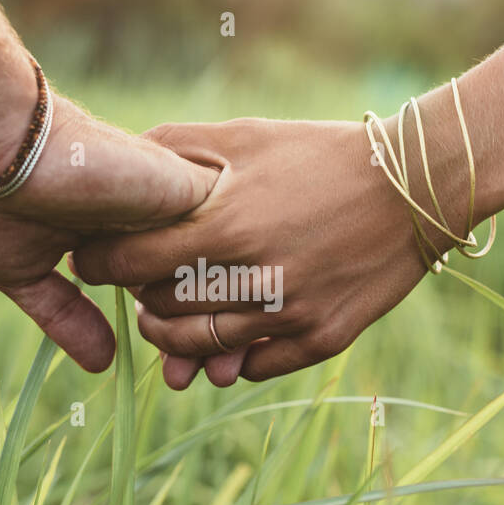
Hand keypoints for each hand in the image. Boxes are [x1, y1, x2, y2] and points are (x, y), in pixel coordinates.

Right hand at [0, 96, 217, 371]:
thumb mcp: (23, 269)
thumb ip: (64, 314)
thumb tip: (101, 364)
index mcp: (112, 232)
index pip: (159, 288)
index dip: (174, 335)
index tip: (178, 378)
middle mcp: (146, 217)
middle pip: (196, 280)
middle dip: (210, 334)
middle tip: (209, 379)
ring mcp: (167, 201)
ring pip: (218, 262)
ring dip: (226, 315)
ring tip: (223, 368)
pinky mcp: (184, 186)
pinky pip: (229, 236)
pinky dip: (232, 282)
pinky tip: (234, 324)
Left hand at [71, 118, 435, 387]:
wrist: (414, 188)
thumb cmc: (320, 155)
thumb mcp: (248, 136)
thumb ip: (177, 147)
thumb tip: (121, 164)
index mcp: (229, 223)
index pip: (129, 263)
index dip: (98, 264)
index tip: (89, 259)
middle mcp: (257, 277)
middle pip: (160, 312)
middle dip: (138, 299)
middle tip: (135, 285)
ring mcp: (292, 314)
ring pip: (201, 348)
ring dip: (173, 338)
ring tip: (167, 318)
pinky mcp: (323, 338)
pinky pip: (253, 367)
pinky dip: (230, 358)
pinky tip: (225, 338)